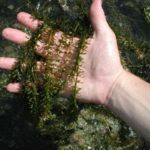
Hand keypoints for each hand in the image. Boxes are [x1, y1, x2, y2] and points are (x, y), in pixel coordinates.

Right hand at [0, 0, 122, 103]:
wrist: (109, 83)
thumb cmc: (108, 60)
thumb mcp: (103, 36)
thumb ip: (97, 19)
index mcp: (67, 44)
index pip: (47, 32)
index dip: (35, 25)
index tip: (20, 17)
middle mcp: (59, 57)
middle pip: (36, 47)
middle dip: (21, 40)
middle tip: (5, 32)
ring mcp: (56, 72)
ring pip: (32, 66)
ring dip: (15, 64)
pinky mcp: (56, 85)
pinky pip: (37, 84)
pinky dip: (24, 85)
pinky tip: (10, 86)